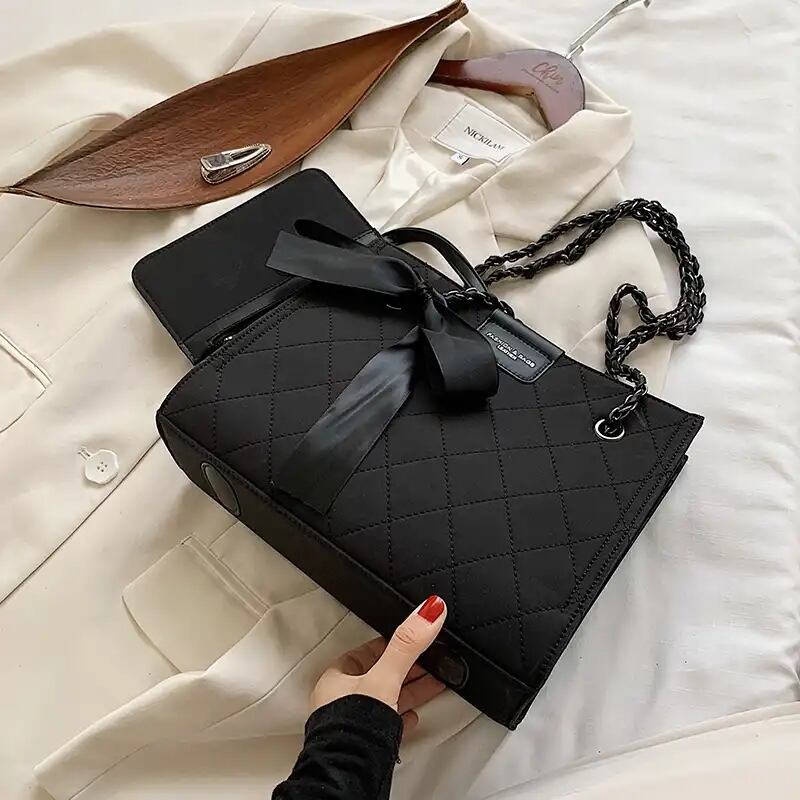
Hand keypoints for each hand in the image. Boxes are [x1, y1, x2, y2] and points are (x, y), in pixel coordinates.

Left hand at [311, 595, 447, 733]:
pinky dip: (403, 717)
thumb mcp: (385, 677)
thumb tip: (429, 610)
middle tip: (434, 660)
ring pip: (387, 699)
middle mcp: (342, 699)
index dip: (395, 644)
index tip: (418, 638)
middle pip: (382, 674)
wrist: (349, 775)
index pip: (370, 650)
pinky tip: (413, 718)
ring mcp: (354, 723)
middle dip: (410, 668)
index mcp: (338, 677)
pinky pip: (388, 724)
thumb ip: (407, 644)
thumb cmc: (353, 728)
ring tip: (436, 683)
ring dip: (412, 690)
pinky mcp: (366, 744)